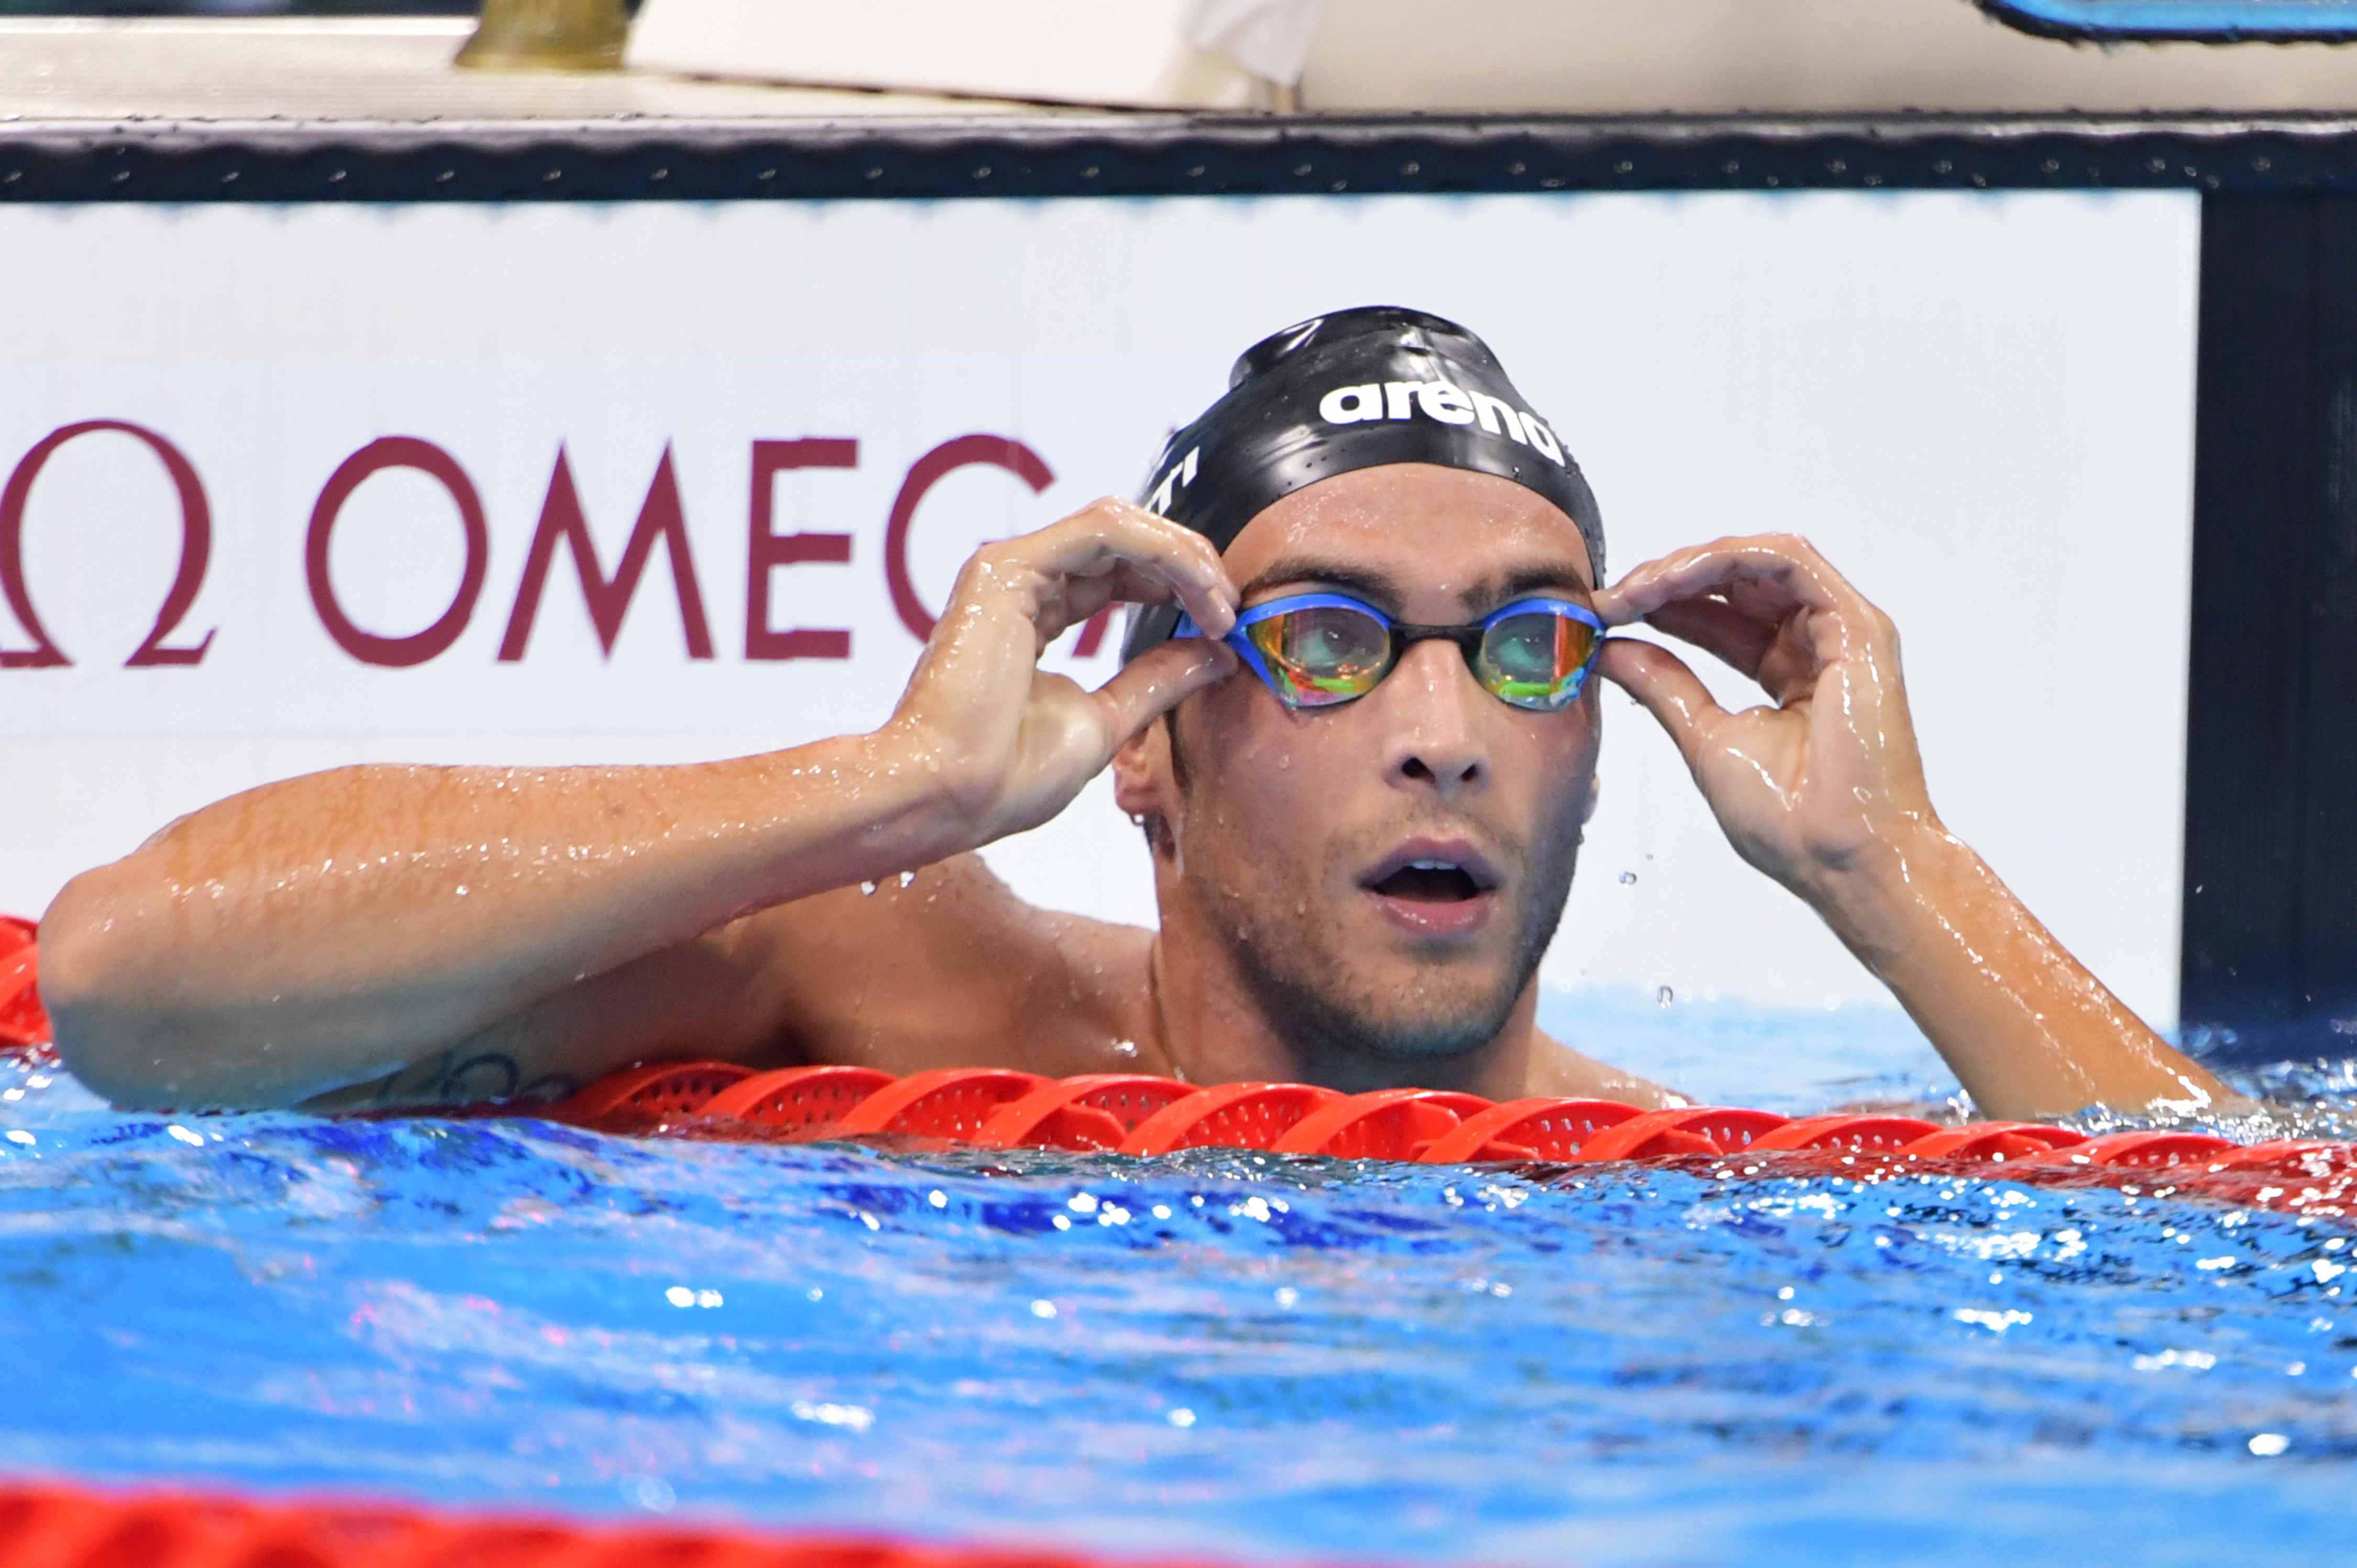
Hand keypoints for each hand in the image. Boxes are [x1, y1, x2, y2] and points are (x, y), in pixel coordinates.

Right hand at [886, 498, 1239, 848]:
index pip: (1120, 574)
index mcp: (1035, 615)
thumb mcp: (1105, 721)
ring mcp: (1010, 569)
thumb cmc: (1007, 777)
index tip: (1225, 628)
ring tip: (1222, 604)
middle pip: (1125, 541)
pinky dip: (1161, 553)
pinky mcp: (1007, 568)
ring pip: (1118, 525)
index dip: (1180, 588)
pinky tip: (1196, 590)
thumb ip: (1156, 680)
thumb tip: (1216, 653)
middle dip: (1190, 566)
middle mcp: (1022, 583)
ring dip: (1183, 557)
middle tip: (1234, 611)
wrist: (947, 797)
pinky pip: (1103, 530)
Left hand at [1591, 534, 1936, 908]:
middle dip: (1667, 580)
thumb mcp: (1703, 736)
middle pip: (1739, 581)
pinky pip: (1786, 560)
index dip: (1663, 607)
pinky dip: (1724, 560)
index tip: (1605, 615)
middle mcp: (1820, 645)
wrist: (1840, 858)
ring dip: (1688, 567)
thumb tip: (1611, 650)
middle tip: (1610, 599)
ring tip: (1632, 592)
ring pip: (1759, 562)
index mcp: (1791, 674)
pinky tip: (1671, 583)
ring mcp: (1842, 632)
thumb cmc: (1789, 821)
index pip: (1723, 618)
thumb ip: (1663, 685)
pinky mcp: (1857, 626)